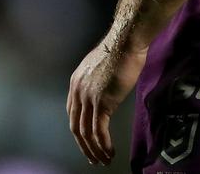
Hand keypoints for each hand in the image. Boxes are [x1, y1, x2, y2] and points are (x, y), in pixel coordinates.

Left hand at [67, 37, 147, 165]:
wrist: (126, 41)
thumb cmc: (121, 48)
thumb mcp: (102, 65)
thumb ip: (98, 80)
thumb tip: (105, 89)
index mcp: (75, 82)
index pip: (72, 113)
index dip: (79, 130)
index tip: (87, 140)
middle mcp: (78, 91)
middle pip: (76, 127)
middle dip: (84, 146)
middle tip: (93, 157)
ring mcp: (89, 98)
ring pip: (86, 133)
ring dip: (94, 150)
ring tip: (104, 159)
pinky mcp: (102, 103)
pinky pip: (99, 131)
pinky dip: (104, 145)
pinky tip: (110, 152)